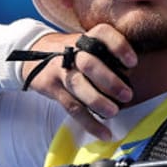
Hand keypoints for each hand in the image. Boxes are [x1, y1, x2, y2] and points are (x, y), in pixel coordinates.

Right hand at [20, 24, 136, 139]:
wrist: (32, 52)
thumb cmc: (71, 52)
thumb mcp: (86, 44)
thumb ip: (106, 56)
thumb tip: (134, 78)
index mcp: (85, 39)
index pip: (102, 34)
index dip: (118, 46)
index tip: (132, 63)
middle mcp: (71, 52)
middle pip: (88, 64)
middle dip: (109, 80)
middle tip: (127, 95)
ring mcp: (60, 70)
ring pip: (78, 86)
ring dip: (97, 101)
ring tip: (114, 112)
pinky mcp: (53, 88)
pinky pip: (72, 108)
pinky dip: (90, 123)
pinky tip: (104, 132)